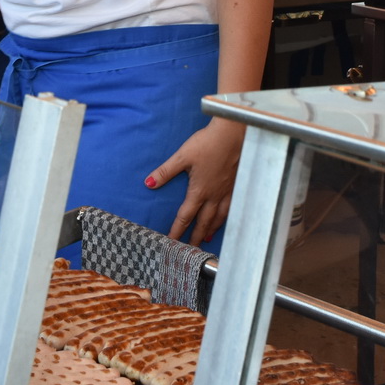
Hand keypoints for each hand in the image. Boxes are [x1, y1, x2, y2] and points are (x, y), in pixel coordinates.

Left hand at [148, 118, 243, 246]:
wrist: (234, 134)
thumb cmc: (207, 143)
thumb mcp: (182, 156)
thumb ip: (165, 172)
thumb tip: (148, 183)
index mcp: (199, 190)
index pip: (185, 216)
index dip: (177, 230)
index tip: (172, 242)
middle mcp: (214, 195)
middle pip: (204, 222)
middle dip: (196, 237)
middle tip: (191, 250)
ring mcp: (227, 191)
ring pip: (219, 217)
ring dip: (212, 229)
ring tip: (207, 239)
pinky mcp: (236, 184)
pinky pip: (231, 207)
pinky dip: (226, 217)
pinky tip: (226, 217)